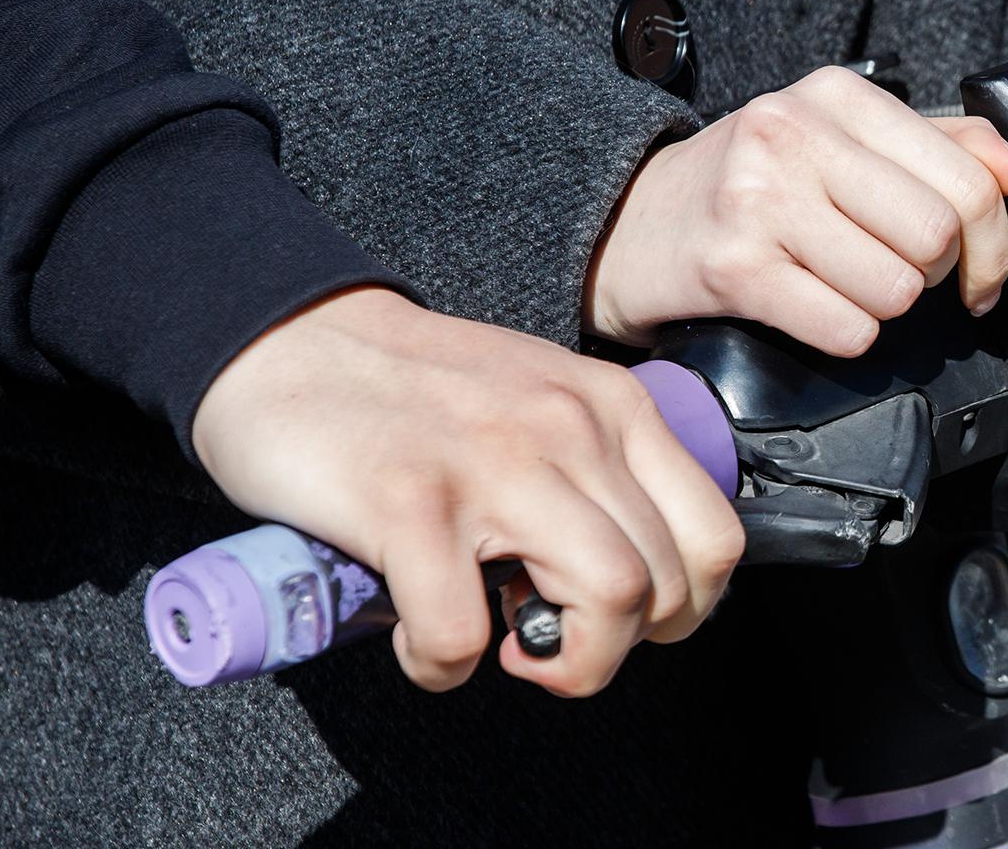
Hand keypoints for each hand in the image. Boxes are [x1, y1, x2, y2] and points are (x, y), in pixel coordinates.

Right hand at [191, 286, 743, 697]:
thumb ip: (598, 470)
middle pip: (668, 585)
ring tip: (509, 650)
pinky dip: (443, 664)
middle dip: (619, 648)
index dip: (684, 608)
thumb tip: (638, 582)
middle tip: (554, 641)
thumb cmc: (415, 394)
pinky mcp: (409, 504)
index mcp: (612, 407)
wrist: (292, 343)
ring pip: (610, 602)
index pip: (715, 537)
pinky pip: (463, 632)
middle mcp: (570, 428)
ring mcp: (494, 463)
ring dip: (566, 664)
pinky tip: (419, 638)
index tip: (627, 621)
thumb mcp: (544, 403)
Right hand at [586, 66, 1007, 355]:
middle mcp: (795, 134)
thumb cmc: (749, 186)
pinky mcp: (733, 269)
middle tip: (897, 276)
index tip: (978, 276)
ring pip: (897, 288)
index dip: (992, 243)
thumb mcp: (838, 141)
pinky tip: (812, 310)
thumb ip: (936, 146)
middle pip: (938, 236)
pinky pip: (847, 329)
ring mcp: (759, 200)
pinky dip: (844, 336)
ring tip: (842, 287)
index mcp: (836, 95)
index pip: (968, 177)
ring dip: (883, 308)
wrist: (628, 223)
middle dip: (933, 276)